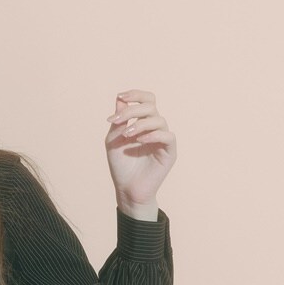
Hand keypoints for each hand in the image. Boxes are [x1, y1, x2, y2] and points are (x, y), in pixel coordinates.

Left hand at [105, 89, 175, 214]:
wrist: (127, 190)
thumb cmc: (121, 166)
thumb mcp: (113, 141)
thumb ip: (118, 121)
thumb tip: (119, 99)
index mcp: (143, 123)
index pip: (146, 100)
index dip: (135, 95)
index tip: (120, 96)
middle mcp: (155, 128)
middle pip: (151, 106)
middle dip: (133, 110)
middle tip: (118, 120)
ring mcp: (163, 139)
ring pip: (158, 120)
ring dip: (140, 124)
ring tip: (126, 135)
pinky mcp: (170, 152)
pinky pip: (167, 136)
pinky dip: (153, 135)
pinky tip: (139, 141)